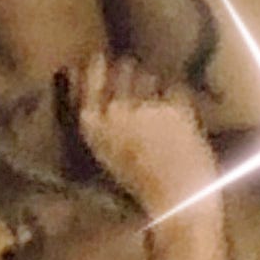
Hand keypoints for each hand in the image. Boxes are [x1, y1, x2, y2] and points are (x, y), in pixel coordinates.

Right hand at [70, 57, 220, 220]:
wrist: (178, 199)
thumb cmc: (140, 180)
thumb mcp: (105, 148)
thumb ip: (96, 112)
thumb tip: (81, 70)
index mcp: (92, 124)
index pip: (90, 75)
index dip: (98, 66)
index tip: (102, 60)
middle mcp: (115, 111)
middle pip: (124, 67)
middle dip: (133, 75)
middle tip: (143, 98)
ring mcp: (145, 107)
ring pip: (150, 76)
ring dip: (156, 89)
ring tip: (161, 117)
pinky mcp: (174, 107)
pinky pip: (176, 88)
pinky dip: (179, 101)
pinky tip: (179, 125)